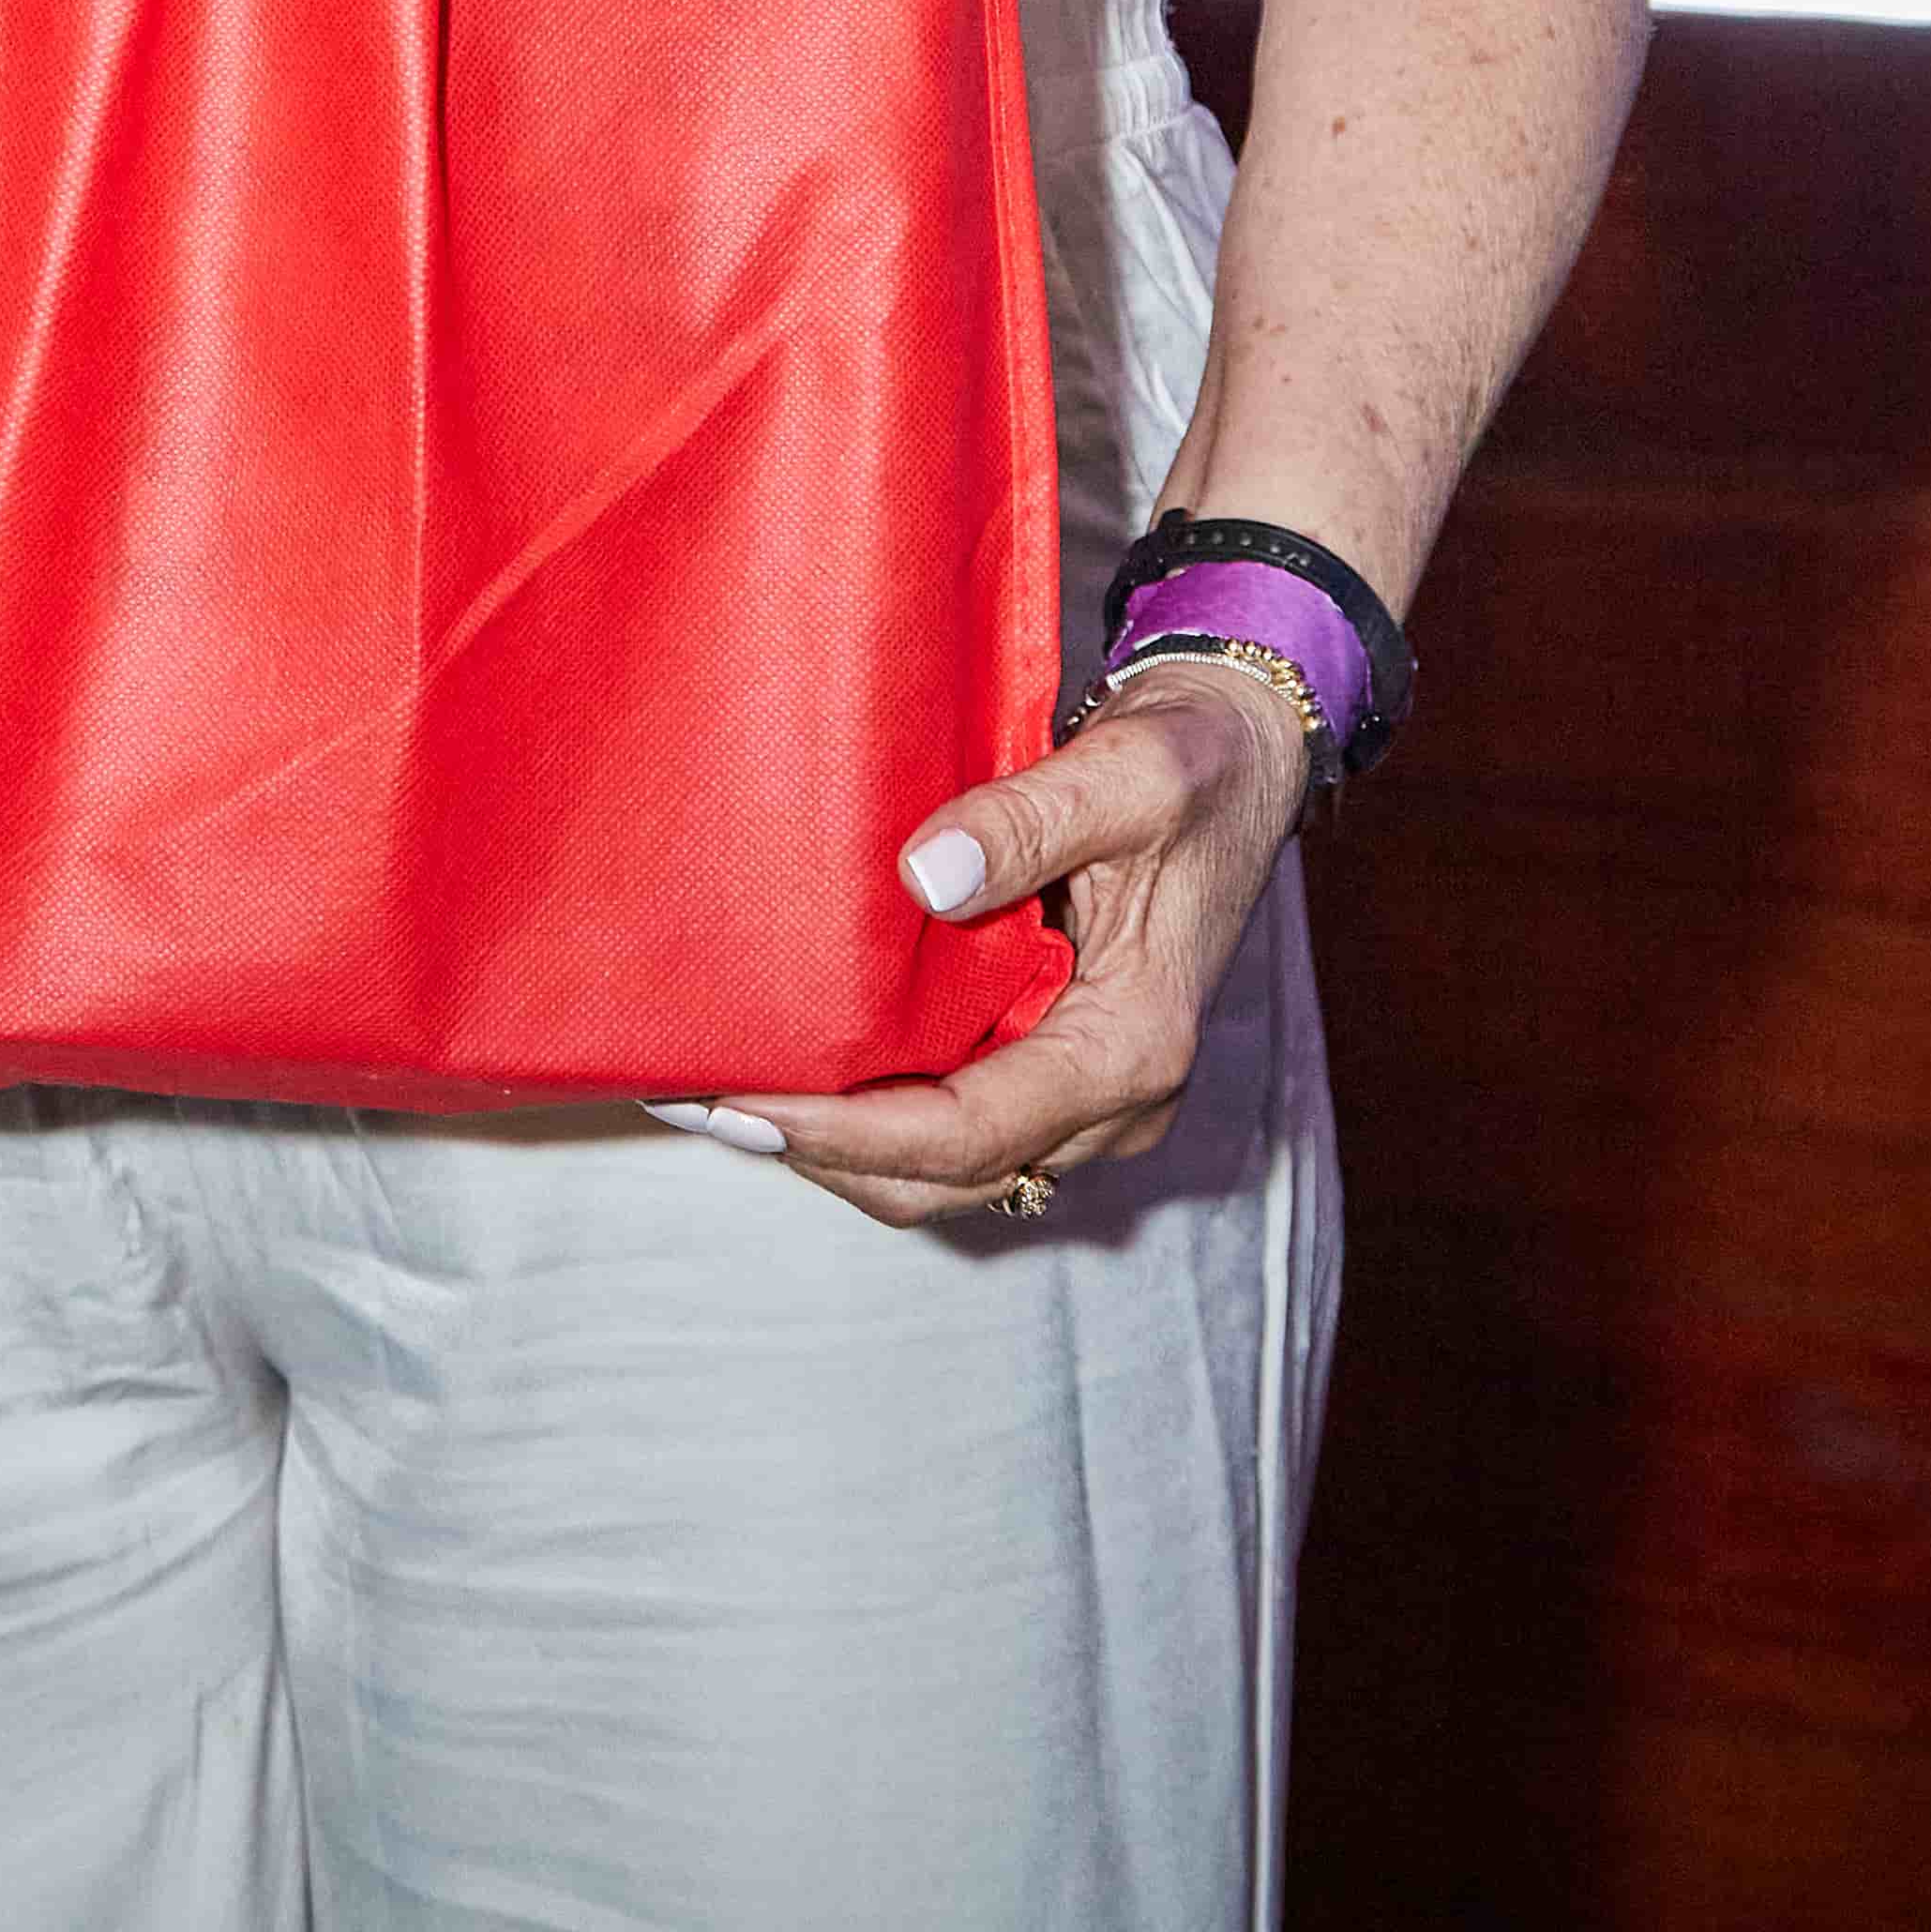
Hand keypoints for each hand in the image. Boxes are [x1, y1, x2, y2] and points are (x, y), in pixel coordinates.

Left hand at [723, 659, 1312, 1220]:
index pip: (966, 1132)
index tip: (736, 1100)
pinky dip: (870, 1109)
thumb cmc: (1192, 760)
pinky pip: (952, 1118)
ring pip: (940, 1166)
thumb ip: (1026, 821)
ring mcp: (1083, 1093)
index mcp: (1133, 1048)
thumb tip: (919, 879)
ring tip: (714, 1084)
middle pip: (941, 1178)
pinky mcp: (1056, 1063)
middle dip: (814, 1151)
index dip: (843, 1130)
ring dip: (832, 1139)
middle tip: (689, 1097)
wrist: (1241, 752)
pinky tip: (792, 1055)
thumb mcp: (1125, 774)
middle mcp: (1112, 1101)